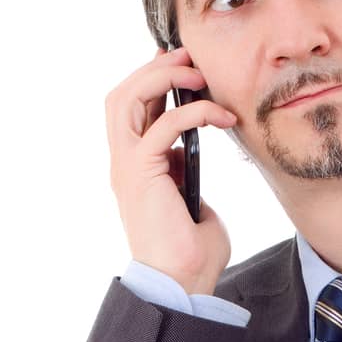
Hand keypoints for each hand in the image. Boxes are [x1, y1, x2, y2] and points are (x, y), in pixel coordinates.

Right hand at [106, 45, 238, 295]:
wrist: (181, 284)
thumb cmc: (190, 253)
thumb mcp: (191, 201)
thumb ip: (186, 173)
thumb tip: (191, 153)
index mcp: (133, 168)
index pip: (132, 109)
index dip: (152, 80)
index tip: (184, 66)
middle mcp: (123, 163)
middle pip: (121, 95)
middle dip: (153, 67)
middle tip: (189, 57)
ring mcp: (127, 167)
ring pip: (127, 100)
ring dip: (162, 78)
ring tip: (197, 74)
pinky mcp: (141, 173)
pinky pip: (163, 126)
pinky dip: (192, 113)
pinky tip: (220, 117)